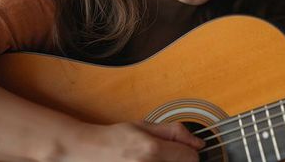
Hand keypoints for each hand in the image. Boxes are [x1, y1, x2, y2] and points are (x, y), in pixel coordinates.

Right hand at [59, 120, 203, 161]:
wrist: (86, 152)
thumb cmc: (114, 138)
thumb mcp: (144, 126)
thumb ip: (174, 132)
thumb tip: (198, 142)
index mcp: (152, 150)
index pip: (191, 157)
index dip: (189, 152)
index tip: (181, 150)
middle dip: (178, 160)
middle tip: (163, 155)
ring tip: (151, 159)